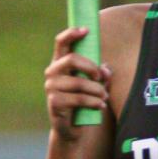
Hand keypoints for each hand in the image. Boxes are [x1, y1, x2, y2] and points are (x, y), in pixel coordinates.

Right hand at [44, 26, 109, 140]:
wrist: (72, 128)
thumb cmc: (83, 100)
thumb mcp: (94, 84)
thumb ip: (101, 74)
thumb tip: (106, 70)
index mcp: (60, 63)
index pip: (61, 42)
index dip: (72, 33)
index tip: (86, 30)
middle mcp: (53, 72)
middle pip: (71, 59)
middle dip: (90, 67)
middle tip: (100, 77)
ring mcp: (51, 87)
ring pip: (78, 82)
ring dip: (96, 90)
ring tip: (104, 97)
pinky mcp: (54, 103)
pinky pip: (78, 99)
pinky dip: (93, 102)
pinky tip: (100, 106)